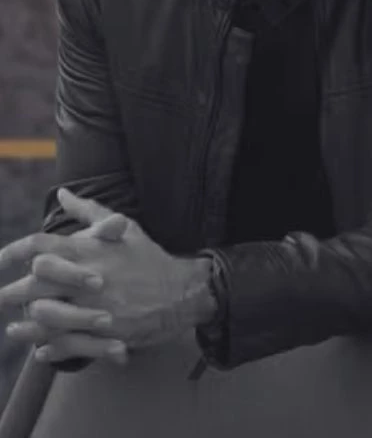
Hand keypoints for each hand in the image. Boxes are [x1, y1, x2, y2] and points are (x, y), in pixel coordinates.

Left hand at [0, 189, 215, 361]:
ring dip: (25, 325)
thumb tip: (63, 194)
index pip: (40, 246)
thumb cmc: (150, 258)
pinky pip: (65, 343)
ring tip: (14, 329)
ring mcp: (95, 306)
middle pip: (34, 283)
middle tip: (2, 297)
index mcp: (91, 250)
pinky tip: (40, 349)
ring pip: (44, 316)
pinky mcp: (104, 332)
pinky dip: (48, 348)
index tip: (0, 261)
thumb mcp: (126, 229)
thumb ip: (90, 212)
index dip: (13, 252)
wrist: (183, 291)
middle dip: (11, 292)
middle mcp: (88, 277)